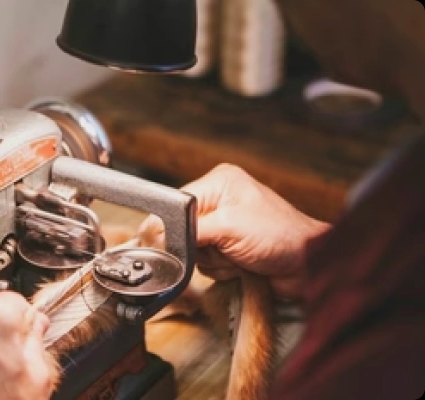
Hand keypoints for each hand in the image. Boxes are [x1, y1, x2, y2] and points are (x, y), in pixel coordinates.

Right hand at [139, 164, 329, 298]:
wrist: (308, 267)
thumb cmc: (282, 236)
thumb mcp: (230, 226)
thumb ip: (191, 229)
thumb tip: (156, 234)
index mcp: (218, 183)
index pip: (175, 203)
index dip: (170, 226)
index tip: (173, 243)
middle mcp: (218, 202)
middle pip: (180, 230)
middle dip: (201, 247)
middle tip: (224, 247)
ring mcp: (222, 228)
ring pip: (192, 251)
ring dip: (213, 260)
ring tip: (238, 257)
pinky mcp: (227, 249)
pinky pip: (204, 264)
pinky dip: (220, 270)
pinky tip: (241, 265)